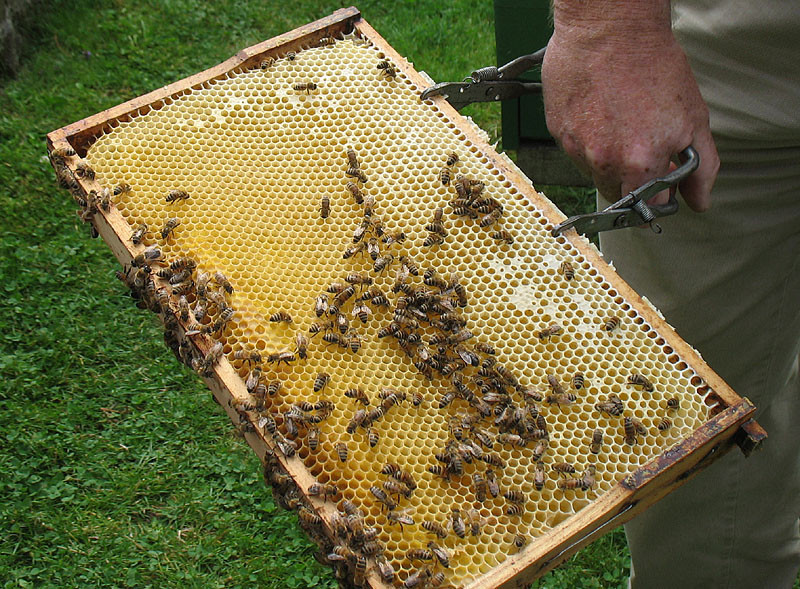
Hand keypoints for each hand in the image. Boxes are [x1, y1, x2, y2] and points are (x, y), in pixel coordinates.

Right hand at [542, 2, 718, 209]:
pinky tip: (600, 114)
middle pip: (616, 195)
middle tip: (640, 153)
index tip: (658, 189)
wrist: (610, 27)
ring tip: (618, 125)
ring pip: (593, 173)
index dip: (655, 198)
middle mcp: (603, 161)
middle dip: (630, 181)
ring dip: (607, 161)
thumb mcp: (693, 117)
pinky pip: (574, 151)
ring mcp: (576, 147)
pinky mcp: (558, 131)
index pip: (644, 208)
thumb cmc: (654, 64)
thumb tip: (699, 202)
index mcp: (639, 163)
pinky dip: (587, 141)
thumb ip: (701, 167)